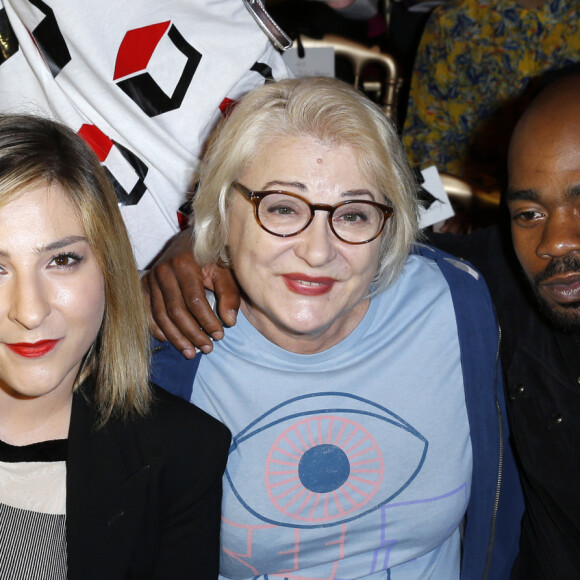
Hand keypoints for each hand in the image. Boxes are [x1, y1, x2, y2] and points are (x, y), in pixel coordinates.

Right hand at [142, 228, 240, 356]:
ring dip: (176, 337)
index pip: (194, 300)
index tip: (219, 336)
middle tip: (207, 348)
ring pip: (161, 315)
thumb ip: (229, 294)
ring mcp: (151, 278)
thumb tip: (229, 321)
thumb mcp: (225, 270)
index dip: (207, 321)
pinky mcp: (144, 286)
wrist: (189, 240)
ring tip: (191, 353)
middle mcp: (163, 270)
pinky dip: (158, 329)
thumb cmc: (212, 256)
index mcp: (184, 263)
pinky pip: (148, 313)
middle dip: (192, 333)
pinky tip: (171, 341)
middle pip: (176, 311)